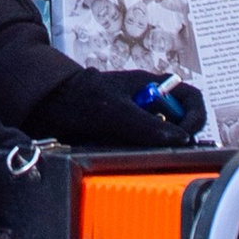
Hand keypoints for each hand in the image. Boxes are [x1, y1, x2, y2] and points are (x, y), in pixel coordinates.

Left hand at [24, 63, 206, 148]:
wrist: (44, 104)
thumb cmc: (76, 96)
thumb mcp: (113, 110)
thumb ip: (146, 124)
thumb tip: (179, 138)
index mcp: (150, 85)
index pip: (190, 98)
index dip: (194, 116)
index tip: (185, 135)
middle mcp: (147, 101)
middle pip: (178, 121)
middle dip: (174, 137)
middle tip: (166, 149)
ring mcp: (135, 118)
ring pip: (160, 138)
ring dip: (154, 147)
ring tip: (138, 150)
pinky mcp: (123, 134)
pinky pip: (141, 147)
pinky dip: (138, 153)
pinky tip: (123, 153)